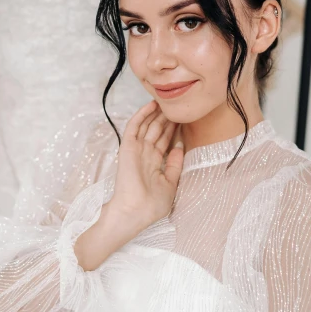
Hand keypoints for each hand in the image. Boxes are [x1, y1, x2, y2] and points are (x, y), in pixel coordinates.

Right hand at [109, 100, 183, 227]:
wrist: (136, 211)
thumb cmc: (152, 205)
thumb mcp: (170, 184)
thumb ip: (175, 165)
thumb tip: (180, 147)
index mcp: (154, 164)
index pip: (164, 141)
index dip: (173, 129)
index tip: (183, 118)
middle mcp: (145, 154)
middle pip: (156, 131)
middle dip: (166, 118)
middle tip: (175, 105)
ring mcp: (136, 150)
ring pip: (146, 126)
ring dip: (155, 113)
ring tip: (164, 100)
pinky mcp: (128, 147)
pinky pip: (134, 127)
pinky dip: (142, 115)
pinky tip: (151, 105)